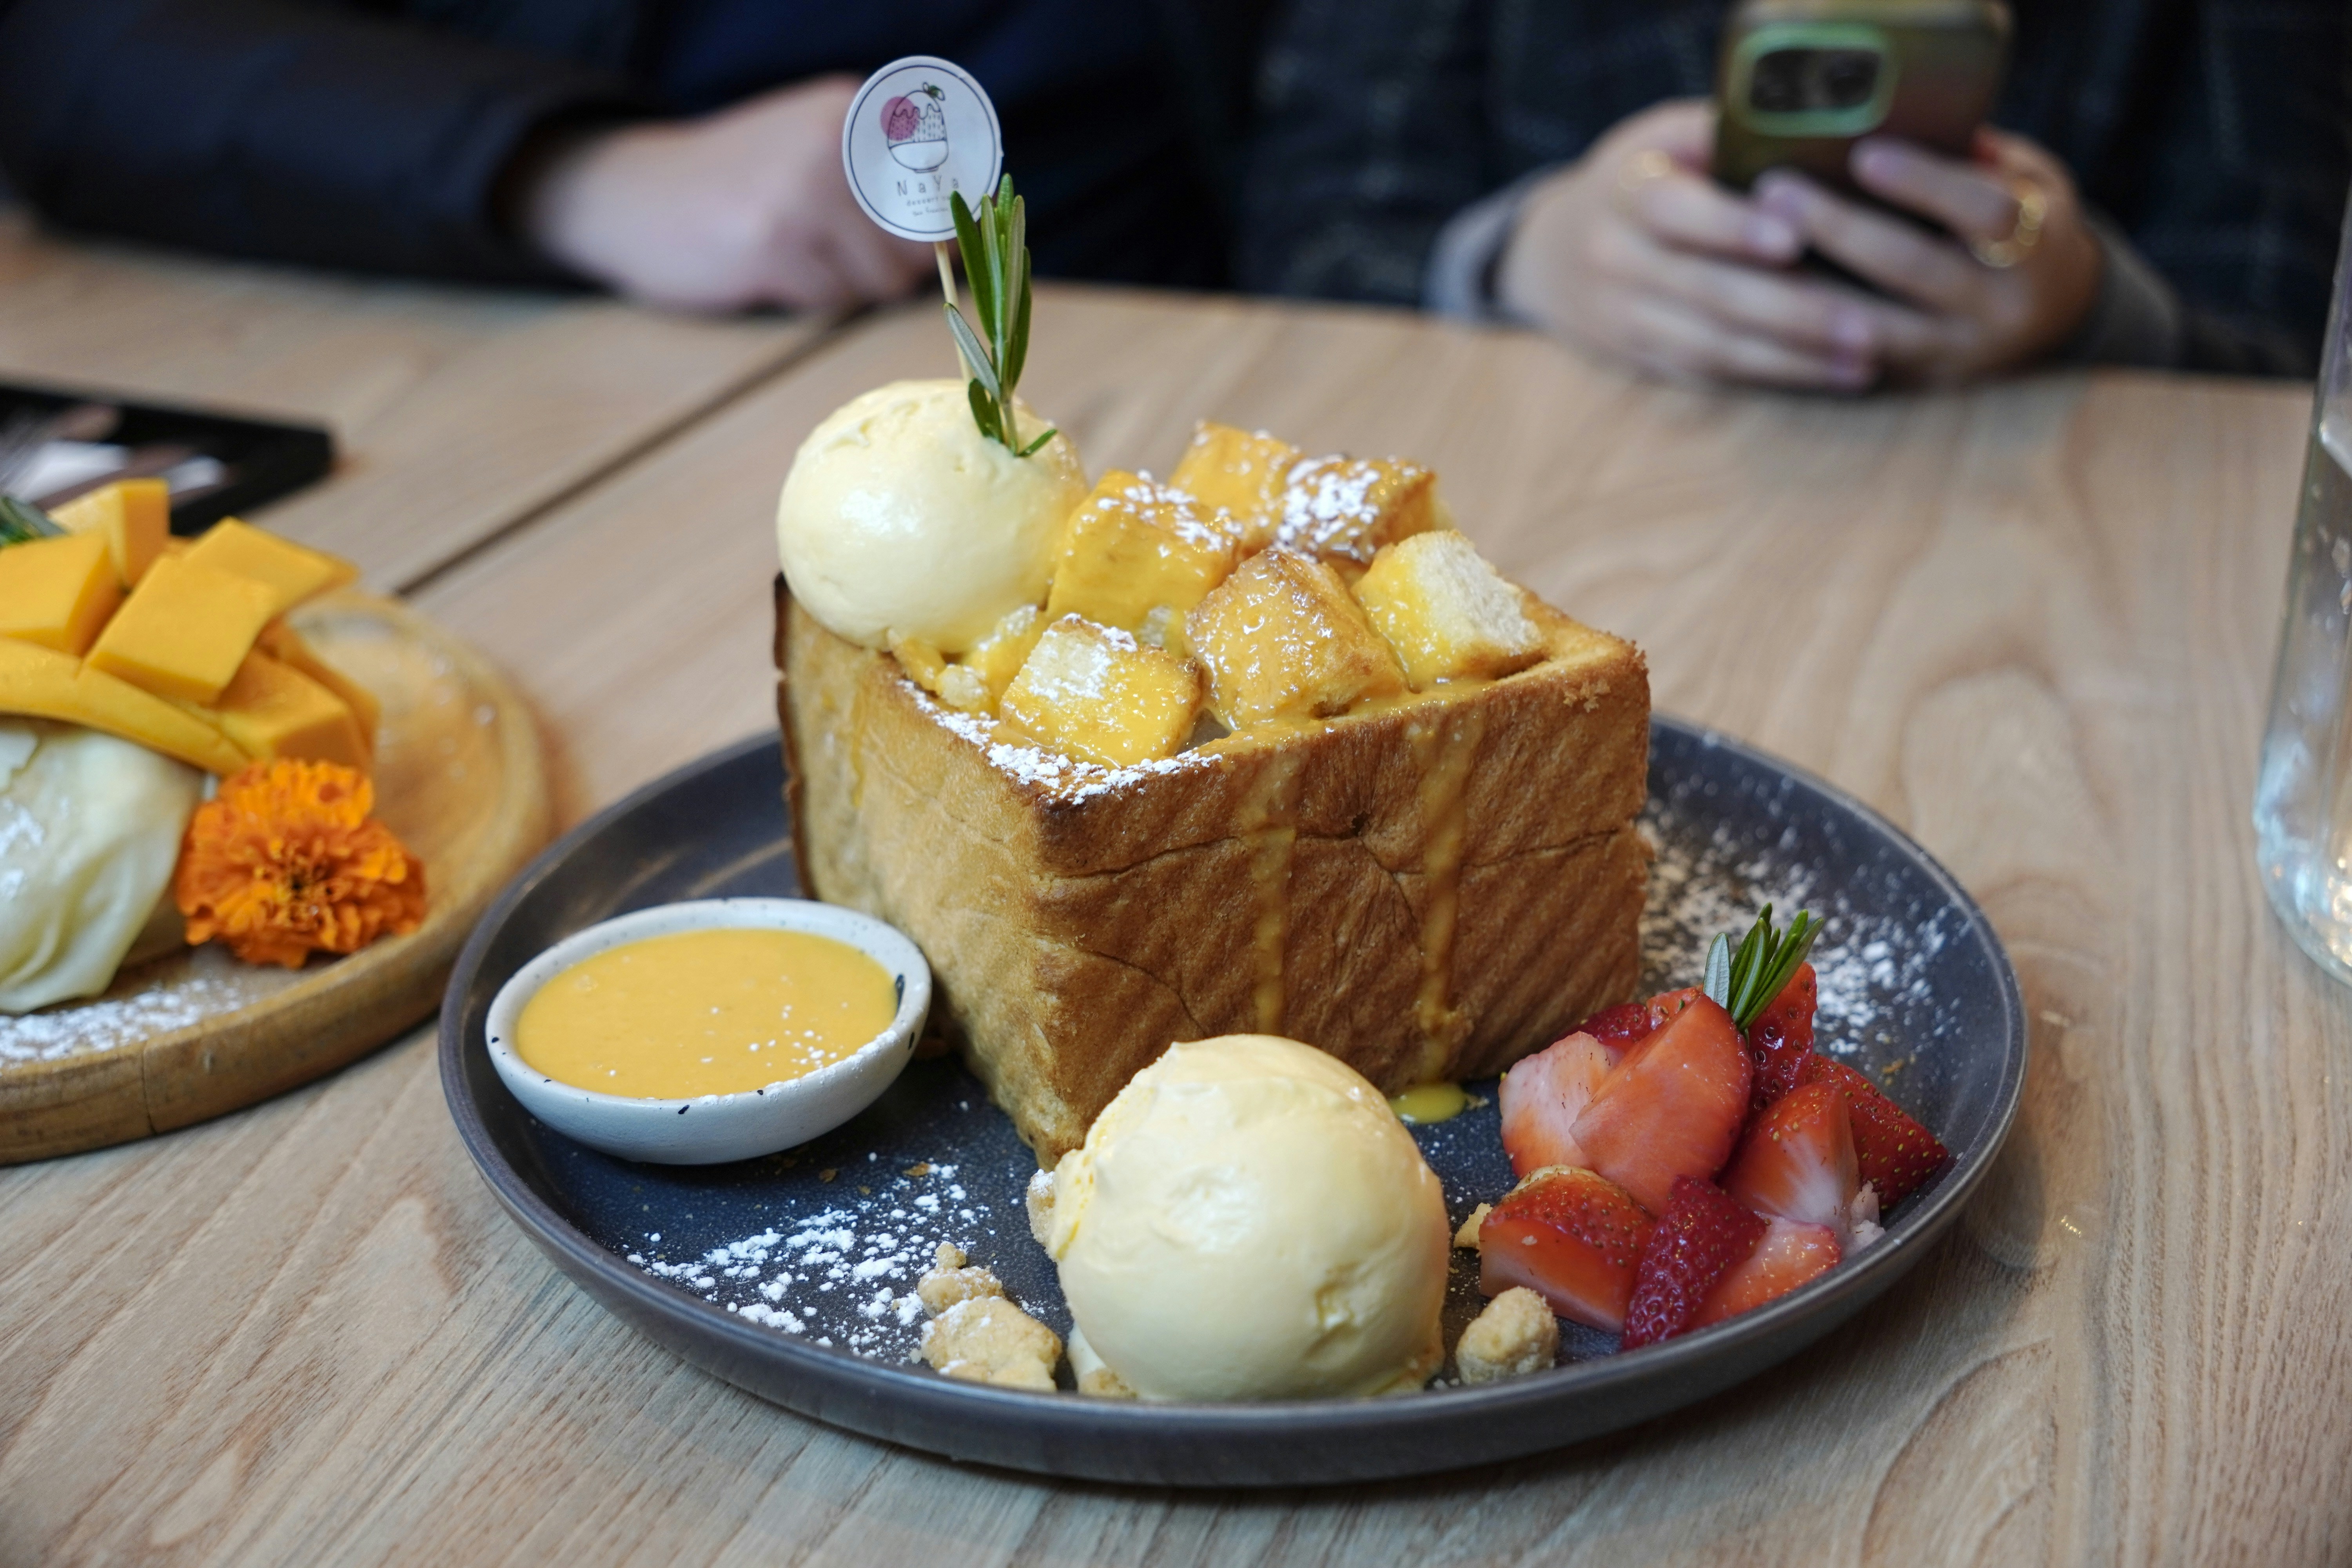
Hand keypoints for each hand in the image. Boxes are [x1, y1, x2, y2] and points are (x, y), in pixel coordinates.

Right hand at [519, 77, 932, 312]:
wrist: (633, 193)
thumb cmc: (735, 183)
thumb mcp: (811, 150)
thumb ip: (880, 180)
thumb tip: (959, 237)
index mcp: (851, 114)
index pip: (945, 184)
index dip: (945, 231)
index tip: (934, 252)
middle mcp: (833, 144)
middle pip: (917, 244)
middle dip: (893, 269)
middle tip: (843, 262)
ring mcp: (800, 193)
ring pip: (878, 279)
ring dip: (848, 287)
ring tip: (801, 261)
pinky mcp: (770, 243)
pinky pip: (832, 299)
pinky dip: (812, 300)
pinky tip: (772, 272)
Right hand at [1498, 100, 1879, 389]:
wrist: (1554, 253)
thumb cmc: (1644, 177)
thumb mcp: (1665, 136)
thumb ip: (1726, 133)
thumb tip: (1821, 129)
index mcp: (1623, 189)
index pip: (1672, 211)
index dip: (1731, 227)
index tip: (1794, 239)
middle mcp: (1613, 257)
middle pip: (1704, 291)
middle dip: (1791, 312)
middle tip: (1867, 326)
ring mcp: (1620, 316)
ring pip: (1710, 346)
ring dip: (1792, 358)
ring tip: (1865, 361)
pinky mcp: (1638, 359)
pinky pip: (1707, 374)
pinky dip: (1771, 377)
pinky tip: (1830, 375)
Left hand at [1753, 130, 2102, 383]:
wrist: (2055, 310)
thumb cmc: (2024, 219)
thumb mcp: (2025, 177)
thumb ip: (1973, 156)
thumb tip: (1896, 116)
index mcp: (2038, 245)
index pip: (1986, 211)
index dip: (1924, 183)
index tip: (1864, 153)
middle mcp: (2002, 308)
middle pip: (1914, 268)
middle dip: (1840, 228)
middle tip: (1775, 190)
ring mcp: (1958, 353)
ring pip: (1872, 328)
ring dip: (1807, 287)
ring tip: (1752, 243)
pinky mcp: (1918, 382)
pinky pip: (1852, 362)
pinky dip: (1805, 333)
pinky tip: (1759, 299)